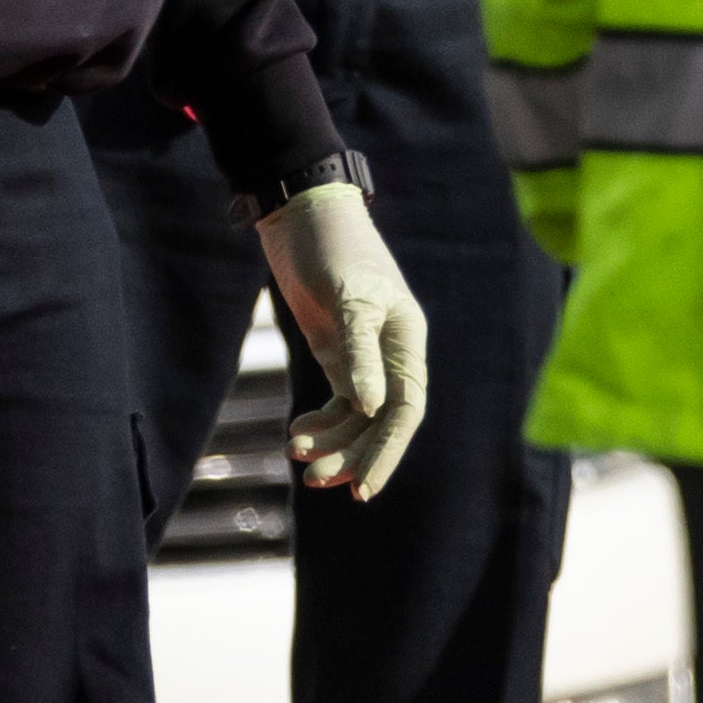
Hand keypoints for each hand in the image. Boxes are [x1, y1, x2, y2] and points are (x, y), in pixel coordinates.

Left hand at [256, 179, 432, 498]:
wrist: (299, 213)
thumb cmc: (331, 245)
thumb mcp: (346, 296)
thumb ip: (359, 352)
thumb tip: (371, 410)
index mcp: (405, 340)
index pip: (405, 410)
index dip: (387, 452)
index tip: (363, 489)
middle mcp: (391, 352)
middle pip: (380, 422)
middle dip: (352, 454)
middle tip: (315, 481)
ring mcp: (363, 354)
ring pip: (357, 417)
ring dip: (332, 442)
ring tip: (297, 455)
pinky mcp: (338, 351)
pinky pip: (338, 401)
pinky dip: (321, 422)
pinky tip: (298, 433)